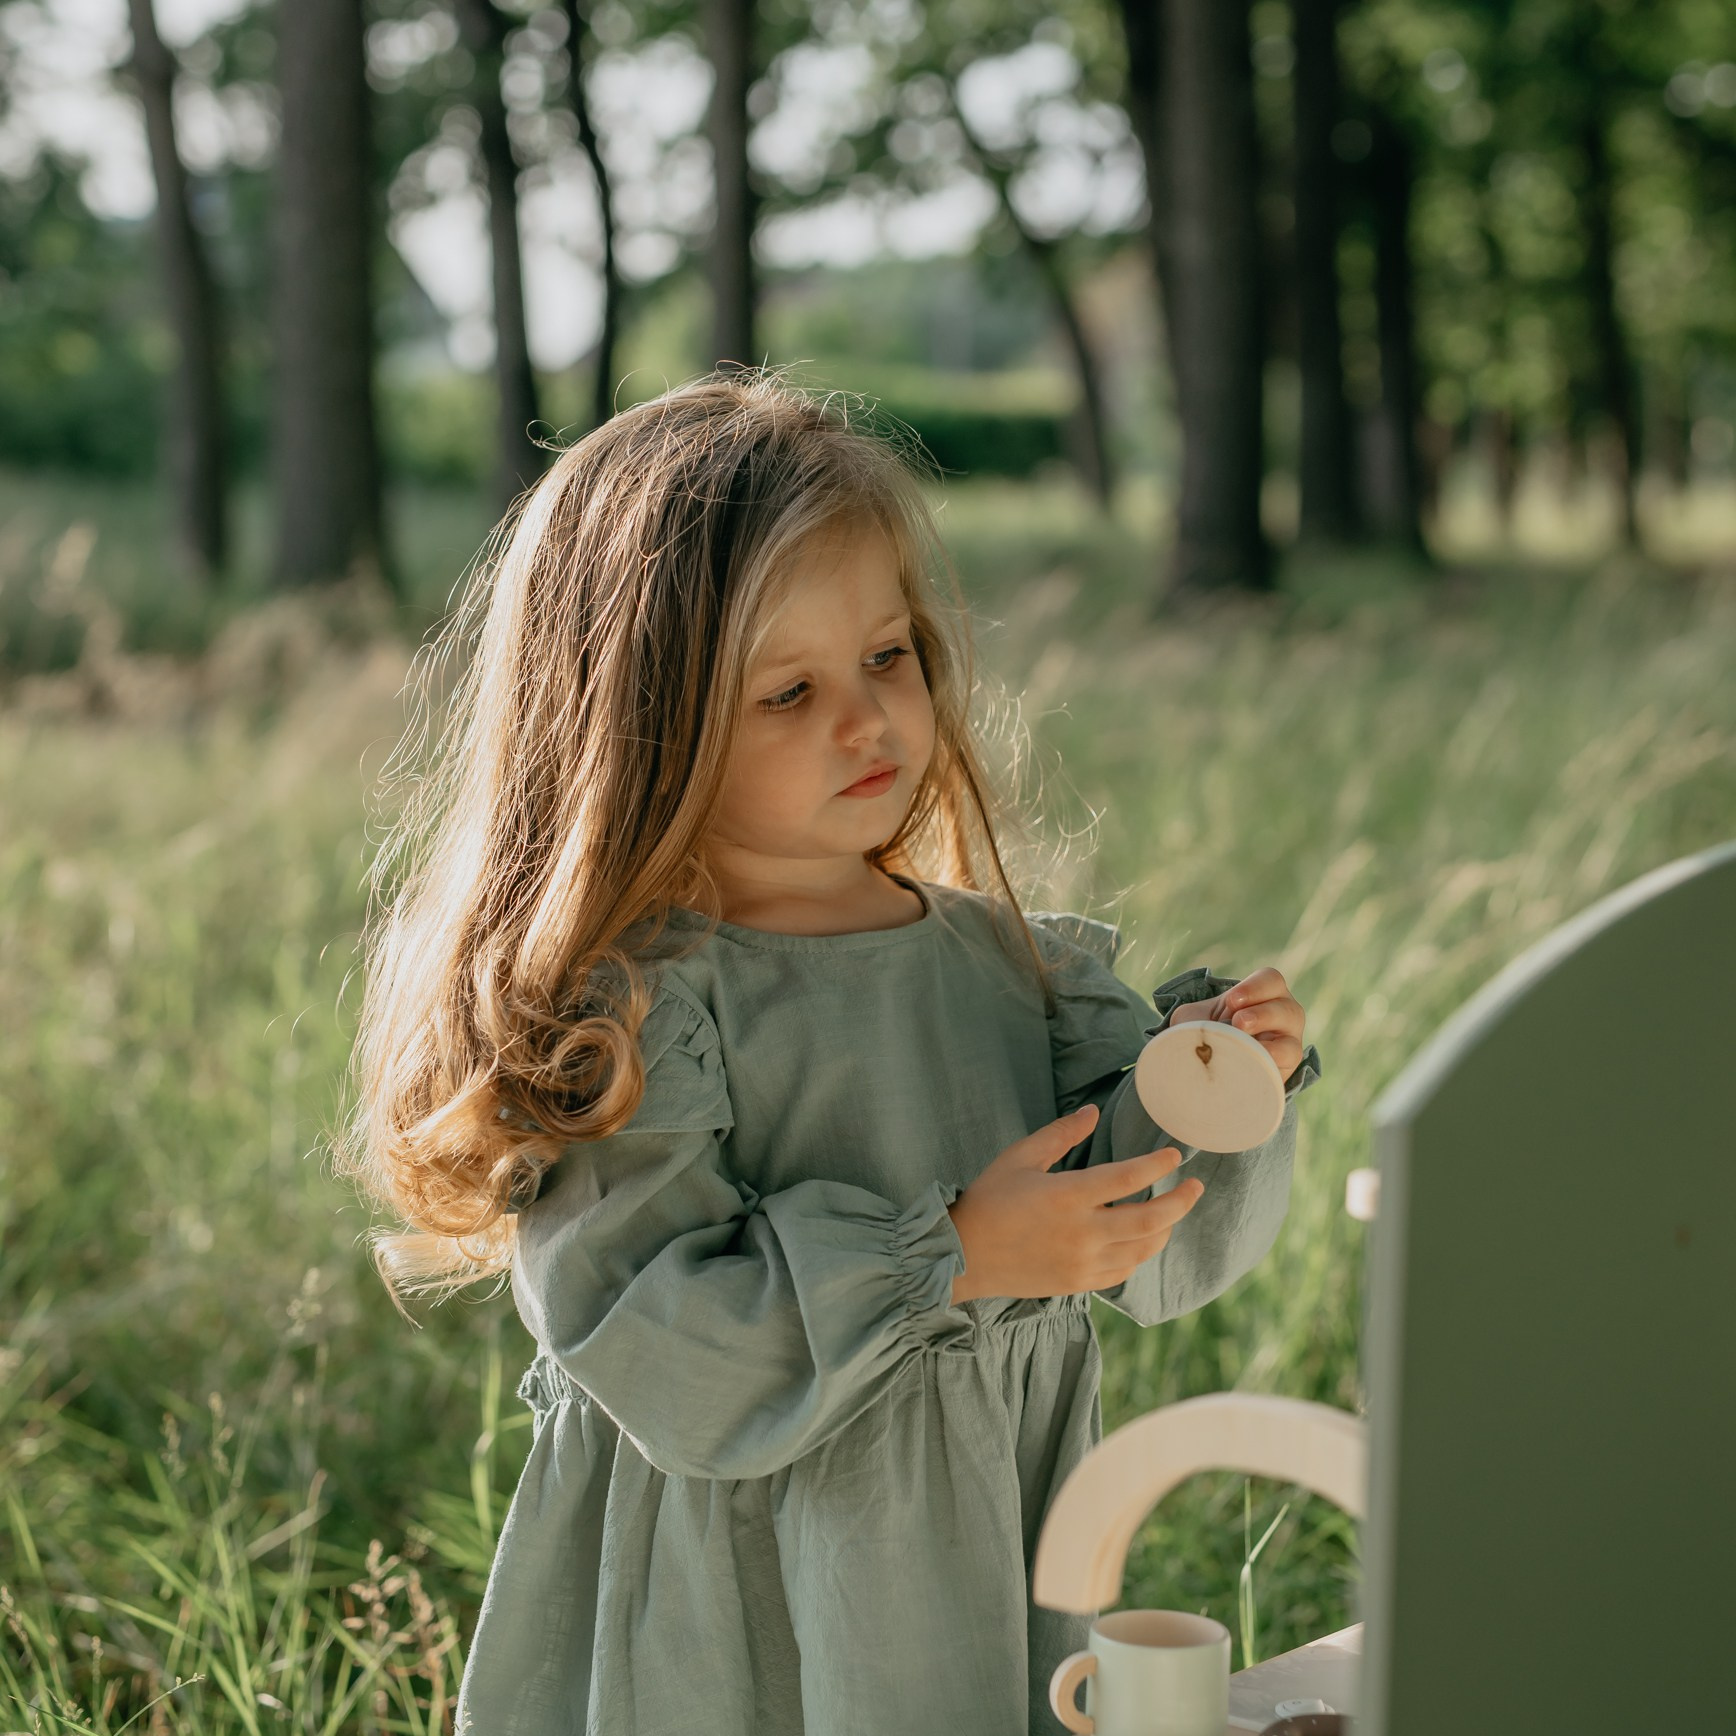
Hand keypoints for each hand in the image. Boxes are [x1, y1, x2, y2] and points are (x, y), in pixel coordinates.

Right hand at [945, 1103, 1204, 1305]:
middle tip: (1196, 1187)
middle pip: (1149, 1220)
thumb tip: (1093, 1112)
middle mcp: (1082, 1232)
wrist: (963, 1255)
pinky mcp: (1079, 1283)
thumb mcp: (1020, 1157)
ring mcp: (1082, 1263)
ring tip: (1171, 1212)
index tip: (1175, 1156)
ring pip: (1143, 1249)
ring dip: (1164, 1229)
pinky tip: (1141, 1240)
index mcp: (1067, 1196)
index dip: (1157, 1165)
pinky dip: (1140, 1254)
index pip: (1127, 1178)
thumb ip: (1061, 1134)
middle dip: (1180, 1202)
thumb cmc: (989, 1199)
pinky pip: (1124, 1270)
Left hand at [1167, 966, 1306, 1083]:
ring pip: (1291, 1036)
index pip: (1270, 980)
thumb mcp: (1194, 1019)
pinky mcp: (1286, 1066)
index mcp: (1264, 994)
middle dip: (1261, 1013)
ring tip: (1244, 1041)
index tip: (1231, 1002)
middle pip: (1287, 1007)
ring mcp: (1288, 1040)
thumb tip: (1191, 1032)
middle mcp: (1283, 1014)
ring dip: (1268, 1039)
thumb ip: (1193, 1017)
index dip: (1254, 988)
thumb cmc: (1207, 1034)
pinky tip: (1254, 1060)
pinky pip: (1289, 1059)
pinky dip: (1272, 1058)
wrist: (1212, 1071)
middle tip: (1238, 1022)